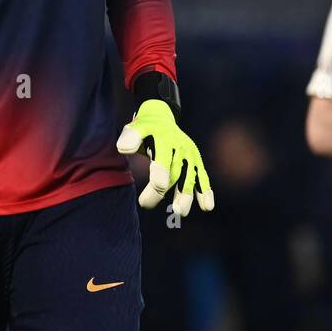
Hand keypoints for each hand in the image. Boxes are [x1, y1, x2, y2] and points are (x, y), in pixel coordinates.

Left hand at [117, 99, 213, 216]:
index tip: (142, 201)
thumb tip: (124, 148)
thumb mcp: (136, 127)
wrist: (162, 118)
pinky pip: (202, 177)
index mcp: (165, 140)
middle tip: (146, 205)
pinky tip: (207, 207)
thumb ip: (130, 137)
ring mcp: (190, 155)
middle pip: (174, 174)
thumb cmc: (145, 128)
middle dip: (161, 192)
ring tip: (180, 212)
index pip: (162, 164)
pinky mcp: (196, 161)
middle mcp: (180, 148)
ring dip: (186, 195)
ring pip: (190, 178)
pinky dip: (205, 191)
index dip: (155, 184)